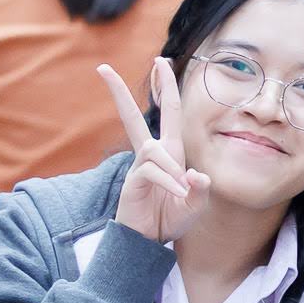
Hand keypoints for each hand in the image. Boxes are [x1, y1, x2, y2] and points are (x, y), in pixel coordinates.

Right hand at [99, 59, 211, 243]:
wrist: (151, 240)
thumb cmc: (172, 218)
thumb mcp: (196, 204)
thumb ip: (200, 191)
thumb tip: (196, 176)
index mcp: (171, 152)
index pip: (169, 113)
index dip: (165, 88)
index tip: (160, 61)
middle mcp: (152, 155)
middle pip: (132, 117)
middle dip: (120, 93)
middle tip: (103, 68)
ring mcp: (139, 167)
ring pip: (153, 149)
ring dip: (173, 169)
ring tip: (182, 191)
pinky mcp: (132, 182)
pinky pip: (152, 172)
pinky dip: (170, 183)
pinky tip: (178, 195)